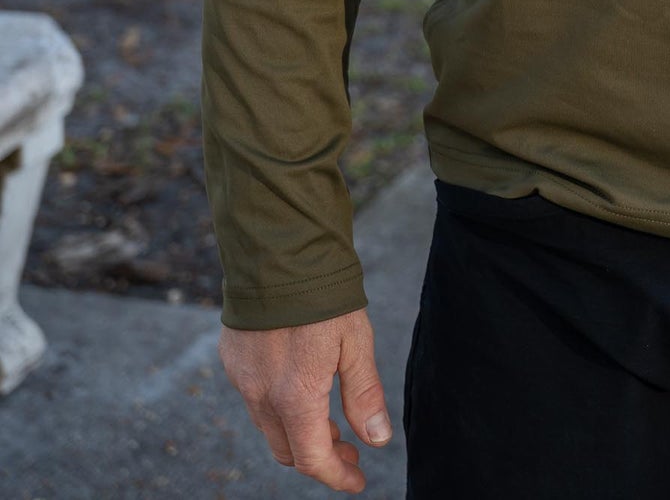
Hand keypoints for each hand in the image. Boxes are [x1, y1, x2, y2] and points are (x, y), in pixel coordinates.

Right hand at [218, 307, 391, 491]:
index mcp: (294, 397)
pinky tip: (299, 384)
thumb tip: (377, 440)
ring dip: (298, 431)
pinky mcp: (232, 359)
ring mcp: (242, 378)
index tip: (357, 481)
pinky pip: (253, 397)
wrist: (279, 253)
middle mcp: (261, 396)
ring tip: (328, 419)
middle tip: (348, 449)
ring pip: (269, 426)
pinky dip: (277, 404)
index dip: (336, 476)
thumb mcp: (356, 343)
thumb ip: (364, 394)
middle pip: (288, 450)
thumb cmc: (324, 296)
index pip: (313, 459)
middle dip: (319, 457)